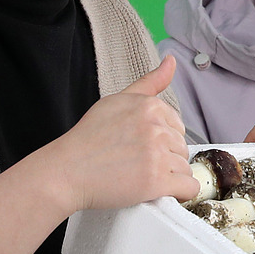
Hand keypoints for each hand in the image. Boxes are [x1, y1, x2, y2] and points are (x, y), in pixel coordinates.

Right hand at [42, 57, 196, 210]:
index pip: (177, 126)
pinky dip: (179, 193)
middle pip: (182, 147)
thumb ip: (149, 83)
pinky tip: (160, 190)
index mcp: (150, 106)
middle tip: (136, 163)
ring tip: (140, 176)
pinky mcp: (156, 181)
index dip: (161, 141)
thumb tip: (171, 61)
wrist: (66, 172)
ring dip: (169, 176)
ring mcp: (157, 154)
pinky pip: (188, 188)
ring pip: (185, 168)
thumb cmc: (88, 139)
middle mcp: (156, 127)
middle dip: (165, 158)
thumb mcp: (117, 100)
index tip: (141, 148)